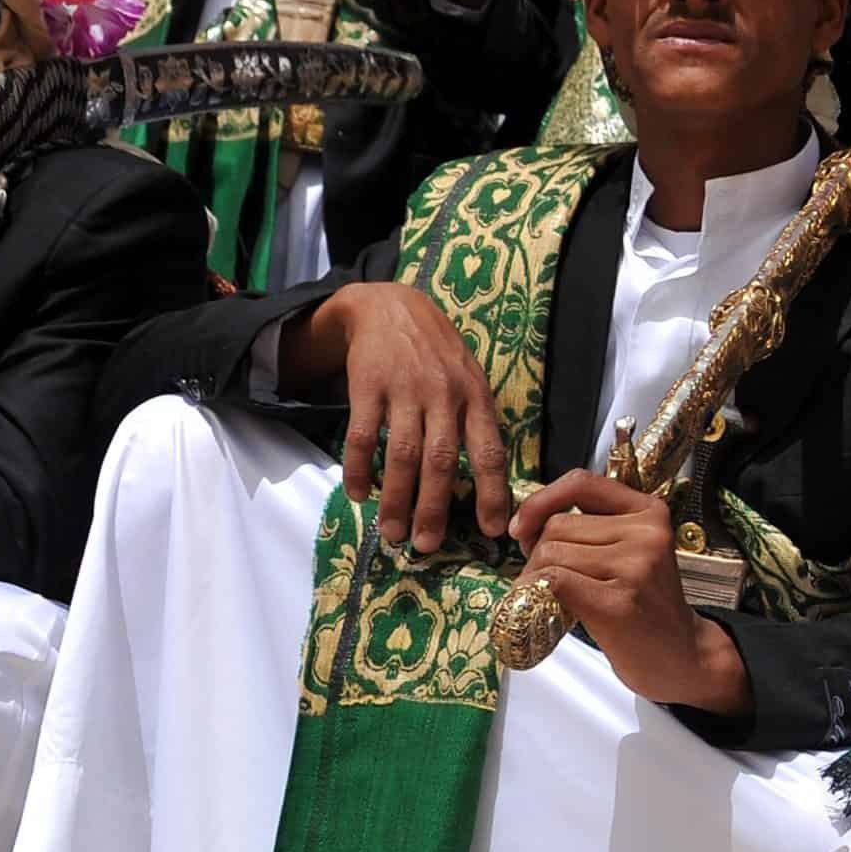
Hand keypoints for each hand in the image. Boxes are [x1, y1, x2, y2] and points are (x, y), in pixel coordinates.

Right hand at [288, 281, 513, 551]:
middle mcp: (444, 395)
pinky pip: (361, 436)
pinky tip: (357, 495)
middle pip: (441, 461)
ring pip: (401, 454)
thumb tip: (492, 484)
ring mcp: (405, 390)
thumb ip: (478, 423)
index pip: (490, 452)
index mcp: (476, 398)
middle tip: (426, 546)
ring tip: (391, 533)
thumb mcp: (471, 379)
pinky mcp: (367, 385)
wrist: (390, 306)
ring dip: (394, 499)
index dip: (493, 493)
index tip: (493, 531)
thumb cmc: (439, 354)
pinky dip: (357, 469)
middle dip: (434, 508)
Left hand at [504, 470, 744, 713]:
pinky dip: (538, 592)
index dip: (541, 501)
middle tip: (548, 580)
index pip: (581, 483)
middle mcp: (646, 533)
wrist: (683, 656)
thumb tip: (526, 523)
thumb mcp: (632, 553)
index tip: (523, 527)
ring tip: (555, 599)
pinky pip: (555, 581)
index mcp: (649, 512)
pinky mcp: (618, 601)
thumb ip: (593, 529)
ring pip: (551, 553)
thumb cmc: (647, 608)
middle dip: (538, 553)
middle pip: (558, 525)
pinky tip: (549, 607)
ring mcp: (635, 567)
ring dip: (537, 577)